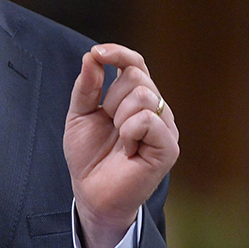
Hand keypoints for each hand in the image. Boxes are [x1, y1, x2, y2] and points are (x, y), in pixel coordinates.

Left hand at [63, 44, 179, 247]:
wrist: (91, 193)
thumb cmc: (88, 156)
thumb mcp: (79, 114)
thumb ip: (86, 85)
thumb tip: (92, 55)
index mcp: (135, 98)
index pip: (135, 63)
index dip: (119, 53)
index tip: (97, 53)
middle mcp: (156, 109)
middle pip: (136, 76)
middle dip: (111, 98)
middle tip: (108, 123)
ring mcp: (166, 127)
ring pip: (144, 95)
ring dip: (119, 116)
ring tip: (119, 139)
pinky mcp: (169, 147)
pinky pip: (148, 119)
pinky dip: (129, 131)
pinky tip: (128, 149)